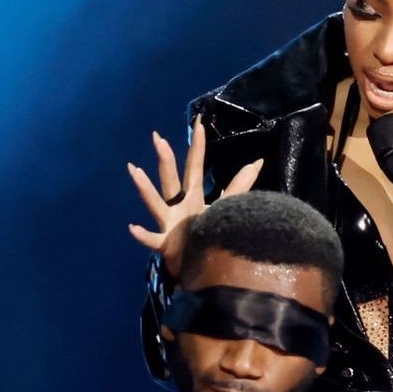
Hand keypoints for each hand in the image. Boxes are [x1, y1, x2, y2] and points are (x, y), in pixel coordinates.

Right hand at [127, 116, 265, 278]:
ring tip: (134, 170)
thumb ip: (240, 186)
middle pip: (171, 179)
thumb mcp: (224, 208)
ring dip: (145, 188)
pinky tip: (133, 227)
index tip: (199, 122)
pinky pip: (152, 238)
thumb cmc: (207, 235)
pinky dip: (142, 234)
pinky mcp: (165, 244)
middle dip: (166, 159)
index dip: (198, 146)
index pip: (195, 166)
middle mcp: (178, 206)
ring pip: (155, 203)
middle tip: (157, 137)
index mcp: (192, 196)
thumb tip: (258, 161)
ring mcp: (168, 223)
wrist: (198, 269)